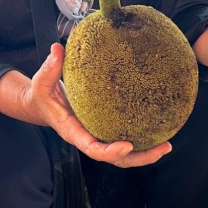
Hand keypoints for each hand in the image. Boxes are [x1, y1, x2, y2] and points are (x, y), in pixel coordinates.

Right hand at [27, 43, 171, 167]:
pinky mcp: (105, 130)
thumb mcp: (41, 82)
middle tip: (162, 148)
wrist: (42, 105)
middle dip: (139, 157)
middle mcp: (88, 138)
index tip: (127, 145)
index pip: (93, 149)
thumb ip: (49, 67)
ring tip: (167, 145)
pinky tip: (159, 130)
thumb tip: (57, 48)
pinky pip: (124, 139)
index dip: (110, 151)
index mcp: (73, 132)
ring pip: (123, 155)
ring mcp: (98, 136)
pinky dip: (142, 140)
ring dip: (146, 153)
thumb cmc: (43, 96)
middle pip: (116, 158)